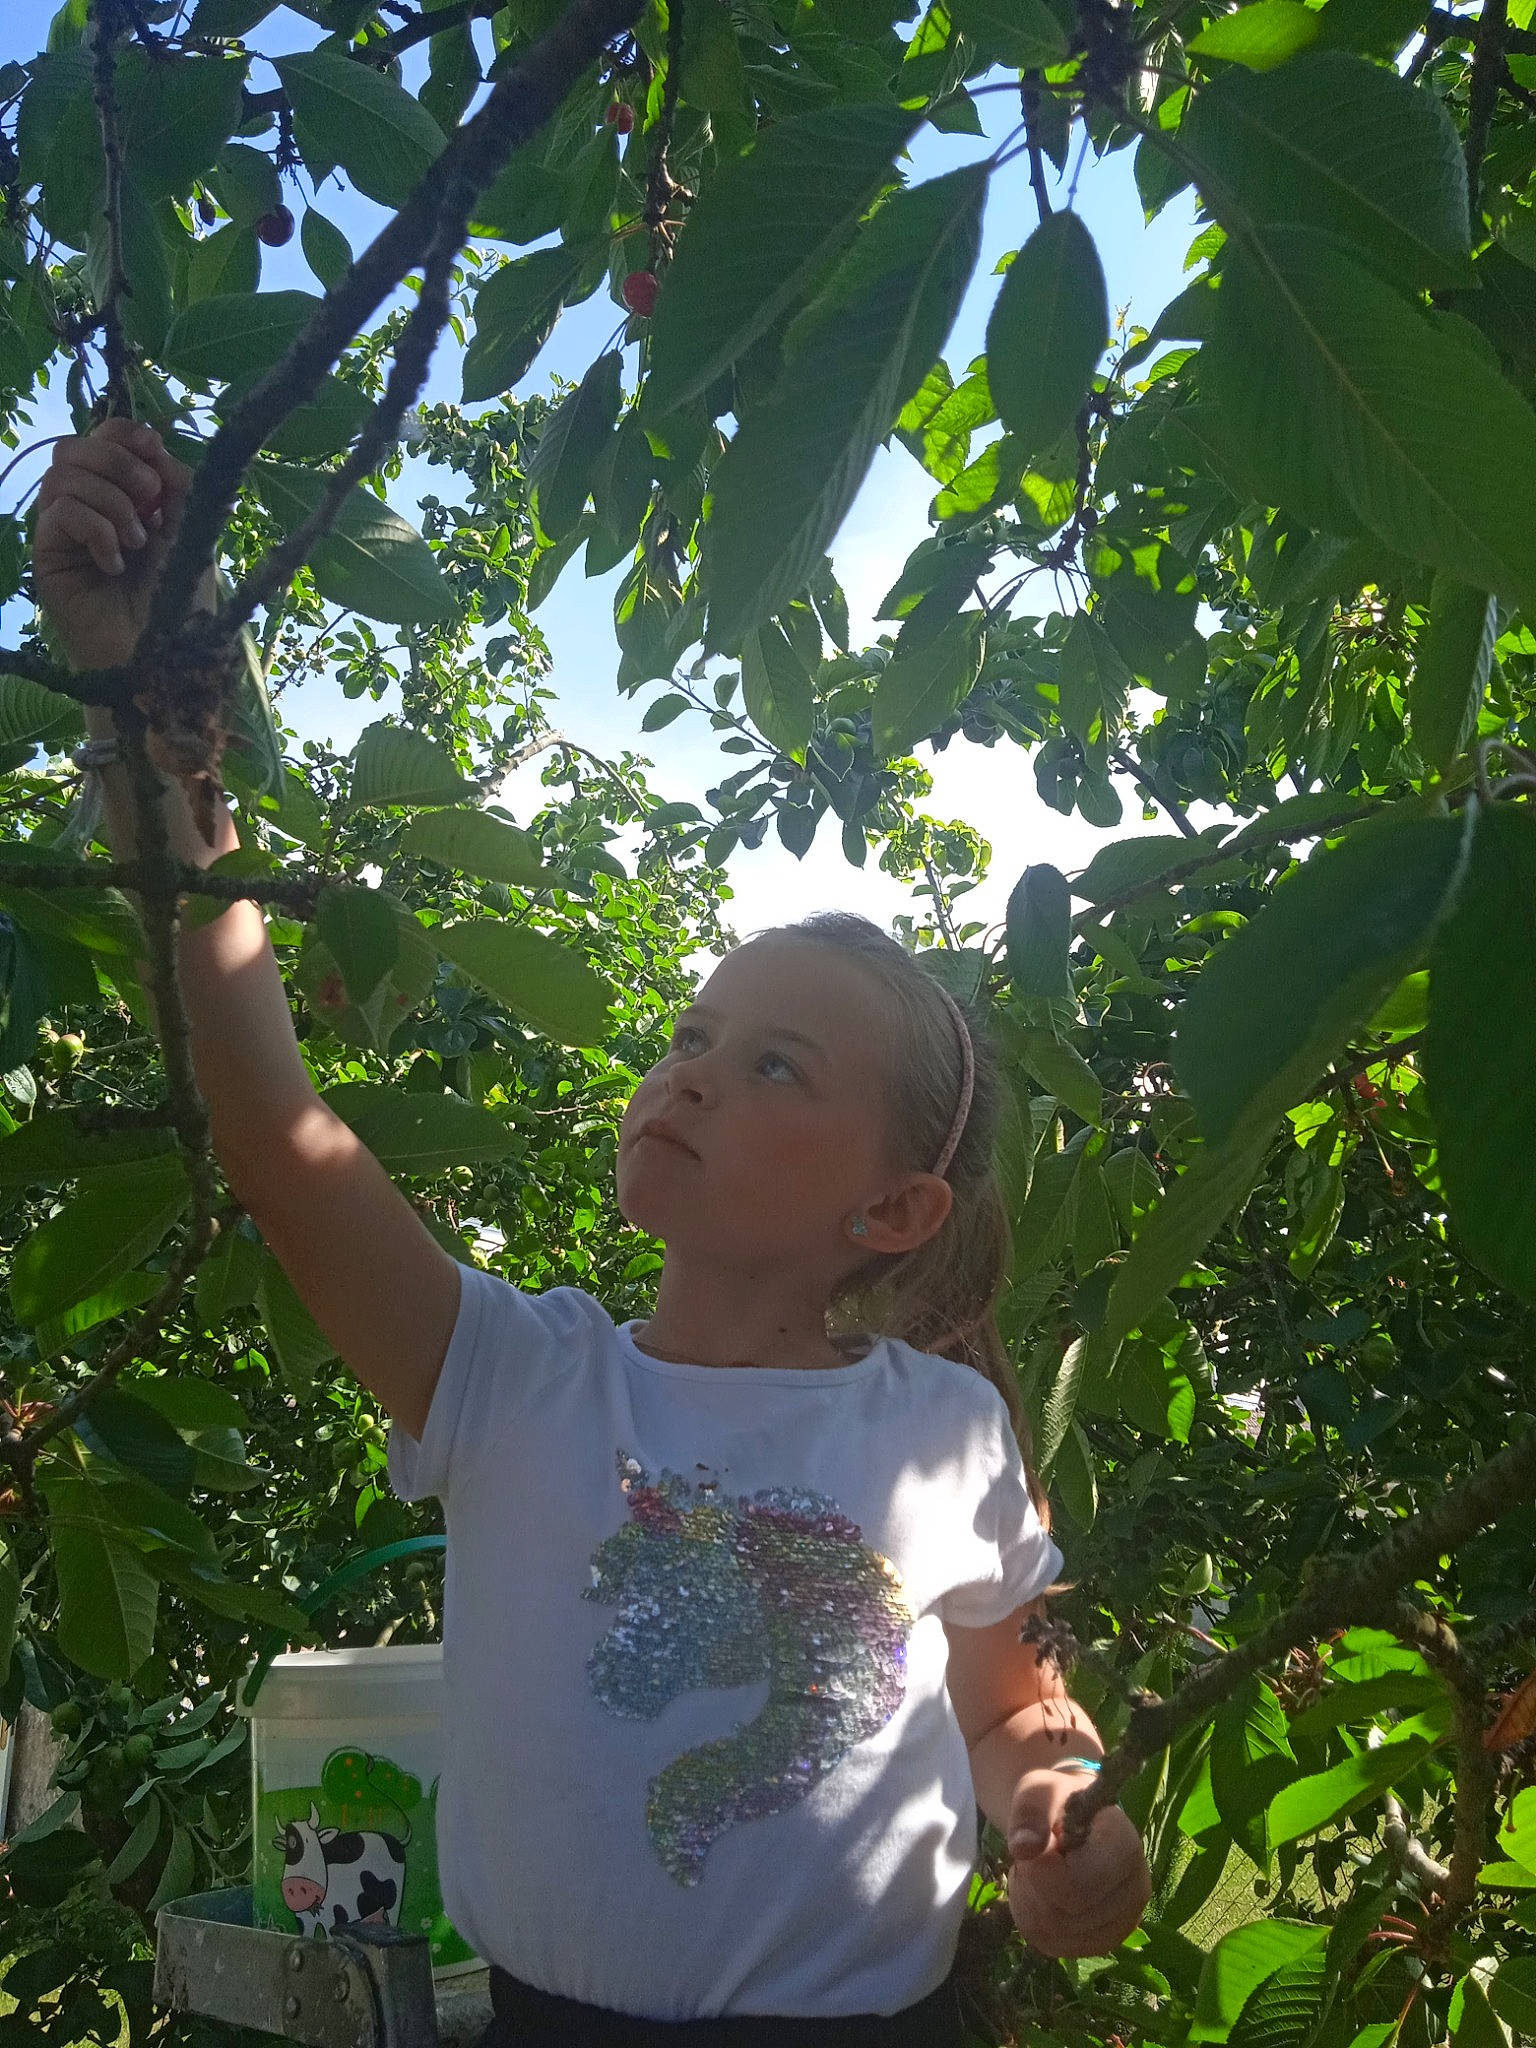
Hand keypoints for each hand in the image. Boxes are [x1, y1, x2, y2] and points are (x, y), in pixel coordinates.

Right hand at [34, 419, 194, 671]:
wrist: (160, 655)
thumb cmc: (176, 599)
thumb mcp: (189, 532)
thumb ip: (176, 485)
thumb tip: (155, 446)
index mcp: (122, 494)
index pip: (105, 437)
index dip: (125, 433)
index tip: (155, 447)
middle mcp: (87, 505)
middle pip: (75, 447)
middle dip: (118, 463)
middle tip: (151, 500)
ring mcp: (63, 529)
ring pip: (64, 476)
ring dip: (111, 502)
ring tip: (138, 542)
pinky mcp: (48, 554)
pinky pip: (60, 513)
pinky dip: (96, 531)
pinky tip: (116, 564)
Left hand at [1004, 1768, 1150, 1956]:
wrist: (1069, 1819)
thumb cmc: (1057, 1800)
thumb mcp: (1038, 1790)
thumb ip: (1030, 1811)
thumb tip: (1022, 1848)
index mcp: (1127, 1847)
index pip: (1080, 1884)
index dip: (1043, 1870)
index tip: (1036, 1845)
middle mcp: (1136, 1890)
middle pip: (1065, 1915)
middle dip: (1032, 1885)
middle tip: (1034, 1855)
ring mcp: (1122, 1921)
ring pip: (1055, 1935)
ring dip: (1028, 1902)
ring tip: (1038, 1872)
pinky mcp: (1104, 1942)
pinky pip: (1053, 1947)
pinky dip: (1031, 1921)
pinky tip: (1039, 1894)